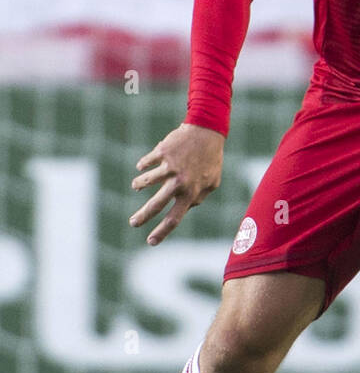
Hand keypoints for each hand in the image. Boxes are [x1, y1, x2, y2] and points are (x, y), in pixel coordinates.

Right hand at [129, 123, 224, 245]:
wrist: (207, 130)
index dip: (162, 232)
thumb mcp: (212, 182)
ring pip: (146, 181)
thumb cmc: (211, 158)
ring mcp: (169, 166)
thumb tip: (185, 208)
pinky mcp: (162, 152)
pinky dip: (143, 166)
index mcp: (191, 192)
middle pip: (155, 205)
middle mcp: (179, 182)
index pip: (174, 218)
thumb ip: (199, 197)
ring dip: (139, 185)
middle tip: (132, 223)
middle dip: (142, 217)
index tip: (150, 242)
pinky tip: (142, 167)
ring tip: (136, 186)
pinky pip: (146, 162)